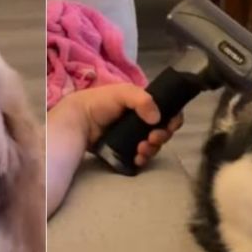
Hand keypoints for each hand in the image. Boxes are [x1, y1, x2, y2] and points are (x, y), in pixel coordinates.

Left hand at [57, 83, 183, 167]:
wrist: (79, 121)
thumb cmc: (100, 102)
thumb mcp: (122, 92)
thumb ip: (142, 100)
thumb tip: (157, 118)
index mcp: (144, 105)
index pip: (168, 112)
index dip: (173, 119)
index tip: (169, 125)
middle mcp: (142, 121)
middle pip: (163, 131)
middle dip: (162, 136)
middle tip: (152, 138)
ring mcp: (134, 137)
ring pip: (153, 146)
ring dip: (153, 149)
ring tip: (141, 149)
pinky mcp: (125, 151)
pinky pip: (141, 158)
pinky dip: (143, 159)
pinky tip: (138, 158)